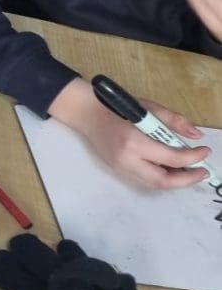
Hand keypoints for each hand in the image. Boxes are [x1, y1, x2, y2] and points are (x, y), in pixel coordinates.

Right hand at [48, 78, 207, 188]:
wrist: (84, 112)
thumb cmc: (115, 105)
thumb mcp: (147, 107)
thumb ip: (173, 121)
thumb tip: (196, 135)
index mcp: (133, 142)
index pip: (171, 158)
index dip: (193, 157)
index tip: (205, 151)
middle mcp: (126, 160)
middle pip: (163, 181)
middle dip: (187, 179)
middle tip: (202, 171)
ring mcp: (120, 167)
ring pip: (154, 184)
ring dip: (175, 180)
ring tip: (189, 170)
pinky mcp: (118, 169)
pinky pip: (145, 179)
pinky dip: (162, 176)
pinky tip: (170, 168)